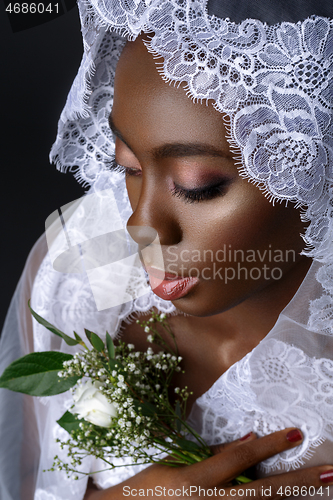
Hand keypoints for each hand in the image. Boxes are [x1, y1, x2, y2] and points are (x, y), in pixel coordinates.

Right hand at [84, 428, 332, 498]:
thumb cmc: (146, 489)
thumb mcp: (174, 465)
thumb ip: (212, 455)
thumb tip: (248, 441)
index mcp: (194, 482)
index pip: (238, 459)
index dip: (268, 446)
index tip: (295, 434)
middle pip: (262, 494)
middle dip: (297, 483)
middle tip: (328, 473)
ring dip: (290, 498)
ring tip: (319, 486)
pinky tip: (287, 498)